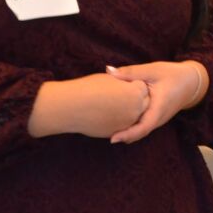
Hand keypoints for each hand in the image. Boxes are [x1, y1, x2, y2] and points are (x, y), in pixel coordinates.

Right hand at [28, 72, 149, 138]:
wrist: (70, 107)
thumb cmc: (89, 88)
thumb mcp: (110, 80)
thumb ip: (124, 81)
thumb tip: (130, 83)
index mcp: (135, 93)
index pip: (141, 86)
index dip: (132, 83)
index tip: (122, 82)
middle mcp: (135, 110)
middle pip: (142, 103)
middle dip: (134, 98)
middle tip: (119, 93)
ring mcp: (127, 123)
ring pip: (133, 116)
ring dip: (127, 110)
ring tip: (112, 103)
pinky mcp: (117, 132)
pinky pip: (123, 125)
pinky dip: (119, 120)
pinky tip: (106, 113)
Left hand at [105, 60, 207, 143]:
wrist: (192, 82)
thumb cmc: (173, 74)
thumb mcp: (153, 70)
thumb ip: (130, 72)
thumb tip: (108, 71)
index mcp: (159, 106)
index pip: (144, 126)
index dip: (128, 134)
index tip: (113, 139)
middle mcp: (159, 118)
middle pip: (140, 133)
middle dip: (123, 136)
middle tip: (103, 134)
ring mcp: (159, 120)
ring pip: (141, 132)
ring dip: (127, 133)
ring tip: (107, 131)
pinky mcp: (157, 118)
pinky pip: (143, 127)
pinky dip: (132, 128)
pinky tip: (119, 124)